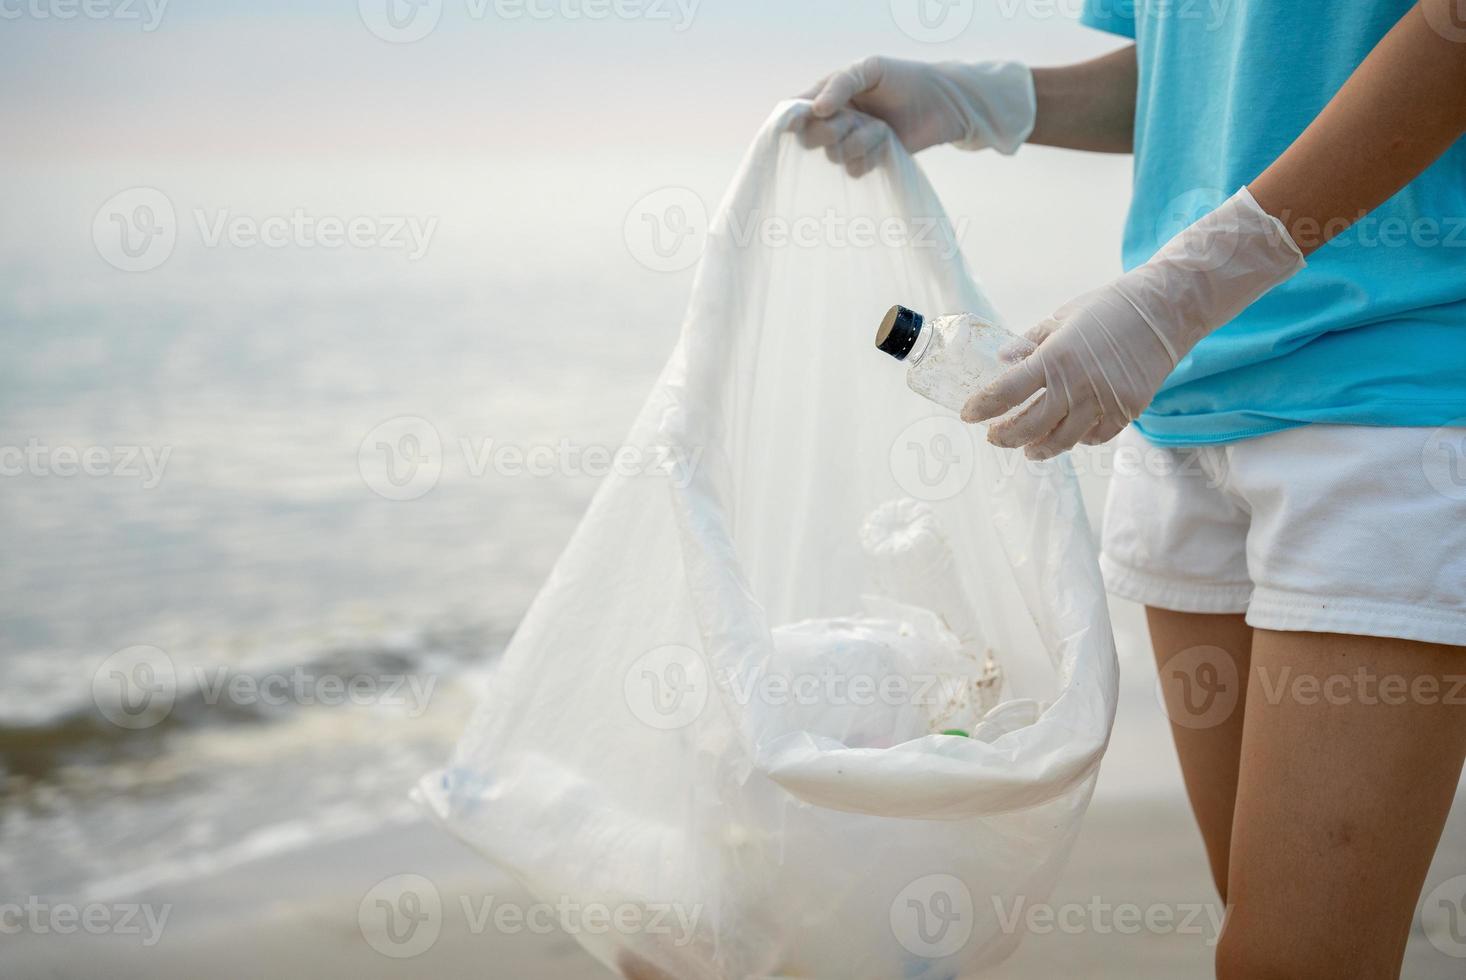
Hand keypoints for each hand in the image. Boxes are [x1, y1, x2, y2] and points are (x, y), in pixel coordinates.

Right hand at [794, 57, 1035, 176]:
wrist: (943, 104)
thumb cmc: (905, 79)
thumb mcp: (870, 69)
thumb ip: (840, 84)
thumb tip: (815, 110)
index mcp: (829, 94)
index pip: (797, 110)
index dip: (792, 120)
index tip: (796, 125)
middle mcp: (836, 120)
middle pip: (809, 138)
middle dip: (827, 132)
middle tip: (849, 121)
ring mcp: (851, 142)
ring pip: (834, 155)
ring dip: (858, 142)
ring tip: (881, 128)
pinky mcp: (869, 161)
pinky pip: (853, 170)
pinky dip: (869, 157)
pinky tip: (886, 143)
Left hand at [963, 187, 1306, 457]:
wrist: (1166, 309)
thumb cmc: (1108, 307)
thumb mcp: (1061, 317)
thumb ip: (1029, 343)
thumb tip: (1002, 363)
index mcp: (1056, 358)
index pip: (1007, 393)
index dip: (982, 407)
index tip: (968, 415)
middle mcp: (1079, 385)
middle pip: (1030, 426)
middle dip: (1006, 436)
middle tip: (994, 437)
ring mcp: (1105, 401)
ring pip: (1062, 440)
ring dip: (1038, 448)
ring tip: (1027, 449)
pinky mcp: (1128, 410)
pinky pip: (1095, 437)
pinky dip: (1077, 439)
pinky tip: (1066, 436)